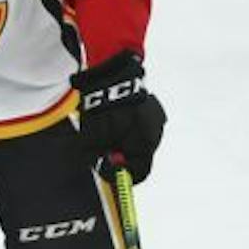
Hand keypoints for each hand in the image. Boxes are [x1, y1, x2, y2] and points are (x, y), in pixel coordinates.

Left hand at [73, 52, 164, 180]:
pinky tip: (112, 117)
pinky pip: (139, 124)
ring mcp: (155, 117)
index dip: (123, 177)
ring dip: (123, 140)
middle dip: (121, 157)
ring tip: (104, 129)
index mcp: (145, 142)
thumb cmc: (102, 106)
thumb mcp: (93, 136)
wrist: (111, 72)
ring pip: (138, 139)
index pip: (140, 172)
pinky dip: (126, 126)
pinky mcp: (150, 106)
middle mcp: (155, 132)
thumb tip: (99, 169)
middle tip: (101, 151)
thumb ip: (95, 156)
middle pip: (140, 155)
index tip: (108, 174)